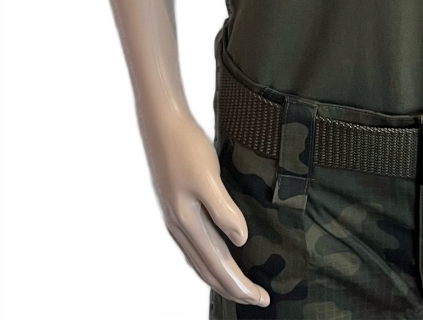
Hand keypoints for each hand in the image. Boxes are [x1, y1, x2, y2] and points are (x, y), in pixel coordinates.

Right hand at [142, 110, 269, 307]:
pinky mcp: (175, 206)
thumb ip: (223, 210)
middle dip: (231, 287)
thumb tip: (240, 241)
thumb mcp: (208, 176)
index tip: (261, 299)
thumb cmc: (186, 145)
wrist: (161, 122)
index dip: (240, 285)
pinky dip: (207, 259)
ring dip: (218, 276)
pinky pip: (193, 245)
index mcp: (187, 223)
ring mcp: (174, 218)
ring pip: (198, 260)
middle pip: (207, 269)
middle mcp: (178, 226)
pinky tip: (215, 253)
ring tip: (237, 286)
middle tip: (256, 300)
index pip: (218, 265)